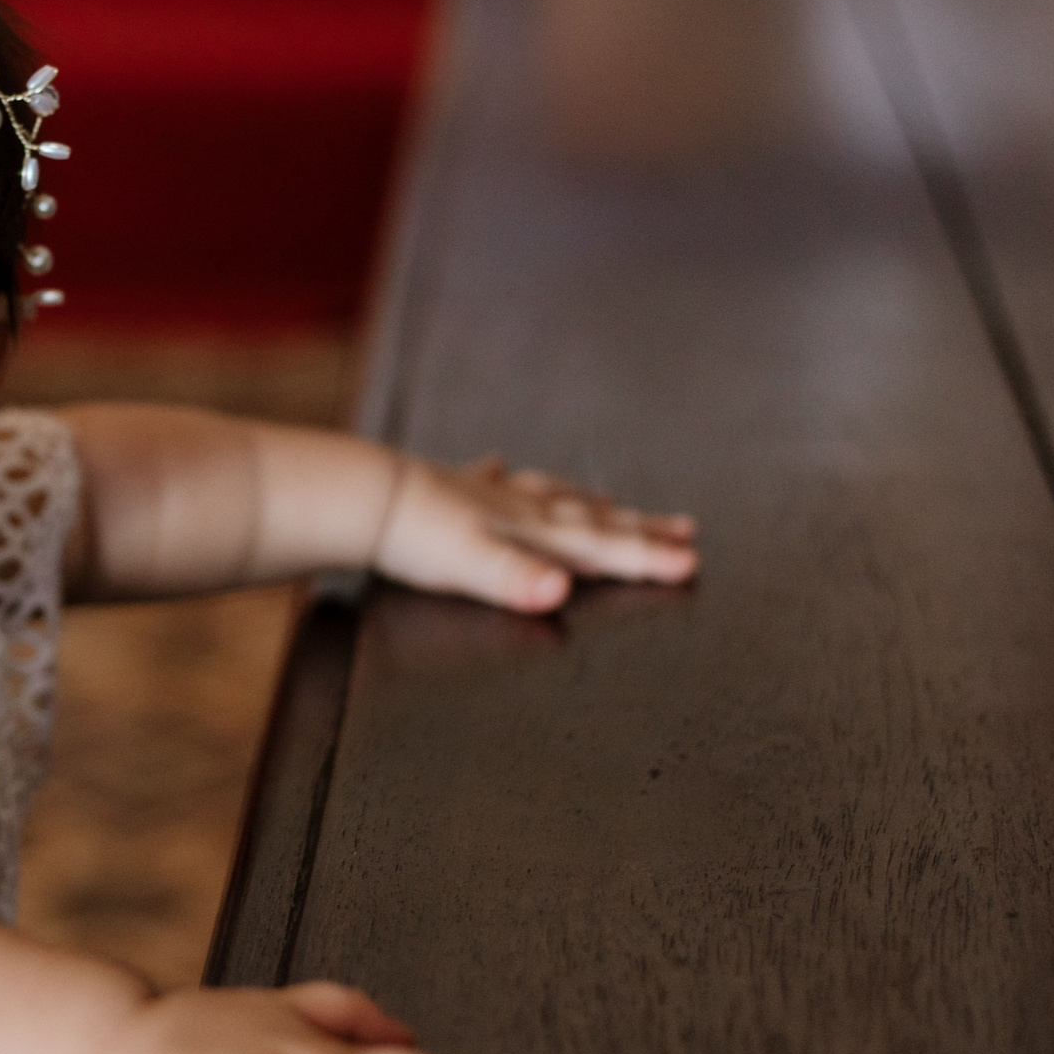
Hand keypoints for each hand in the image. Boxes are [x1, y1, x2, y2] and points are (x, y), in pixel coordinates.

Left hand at [376, 455, 696, 612]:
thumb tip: (561, 590)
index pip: (601, 546)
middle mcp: (518, 507)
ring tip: (612, 501)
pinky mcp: (447, 490)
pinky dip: (501, 474)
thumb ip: (517, 581)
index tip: (692, 563)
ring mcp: (485, 495)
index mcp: (530, 530)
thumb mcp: (469, 566)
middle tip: (685, 529)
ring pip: (550, 495)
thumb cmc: (415, 538)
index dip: (647, 557)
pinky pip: (486, 479)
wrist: (361, 498)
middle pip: (590, 517)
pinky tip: (499, 463)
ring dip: (586, 501)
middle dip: (639, 528)